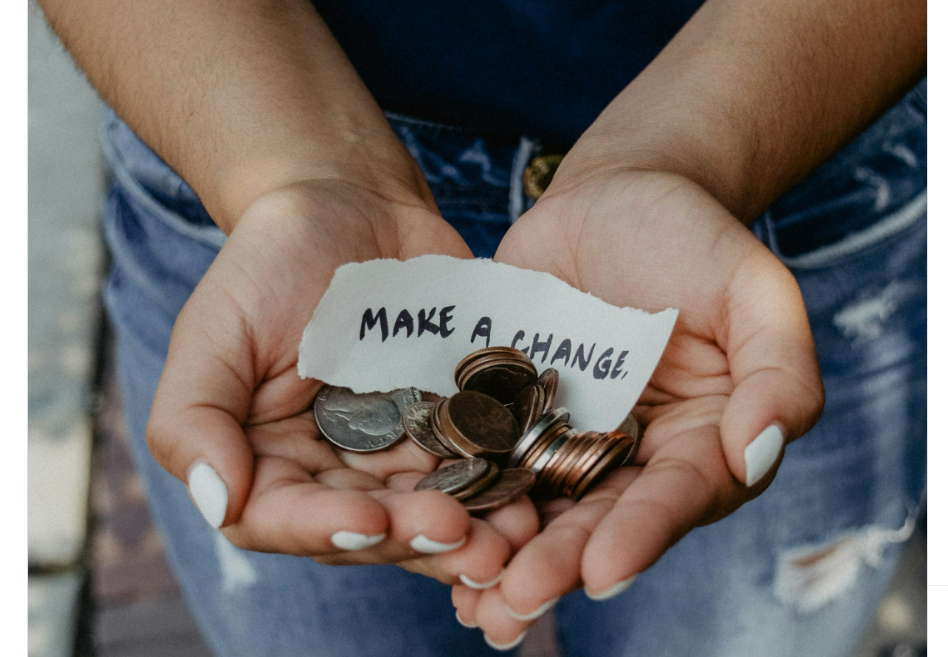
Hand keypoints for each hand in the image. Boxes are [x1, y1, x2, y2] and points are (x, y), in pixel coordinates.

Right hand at [146, 179, 538, 583]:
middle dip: (416, 538)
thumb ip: (193, 418)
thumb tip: (218, 501)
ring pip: (432, 509)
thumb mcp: (214, 330)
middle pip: (371, 528)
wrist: (350, 205)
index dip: (327, 530)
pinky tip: (534, 494)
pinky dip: (505, 483)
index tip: (372, 521)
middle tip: (464, 538)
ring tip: (513, 537)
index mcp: (268, 461)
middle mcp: (334, 471)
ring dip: (474, 531)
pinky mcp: (453, 423)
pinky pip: (480, 463)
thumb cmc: (270, 263)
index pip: (284, 519)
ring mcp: (399, 451)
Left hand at [453, 169, 823, 643]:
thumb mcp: (754, 289)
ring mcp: (566, 436)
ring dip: (504, 554)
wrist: (613, 196)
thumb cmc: (693, 238)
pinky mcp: (510, 413)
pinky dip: (462, 496)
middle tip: (515, 601)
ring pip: (537, 506)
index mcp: (700, 440)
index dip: (643, 534)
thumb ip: (779, 370)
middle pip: (599, 519)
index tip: (603, 570)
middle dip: (559, 563)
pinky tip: (428, 534)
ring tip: (471, 599)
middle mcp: (633, 455)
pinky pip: (485, 459)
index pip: (677, 496)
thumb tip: (758, 452)